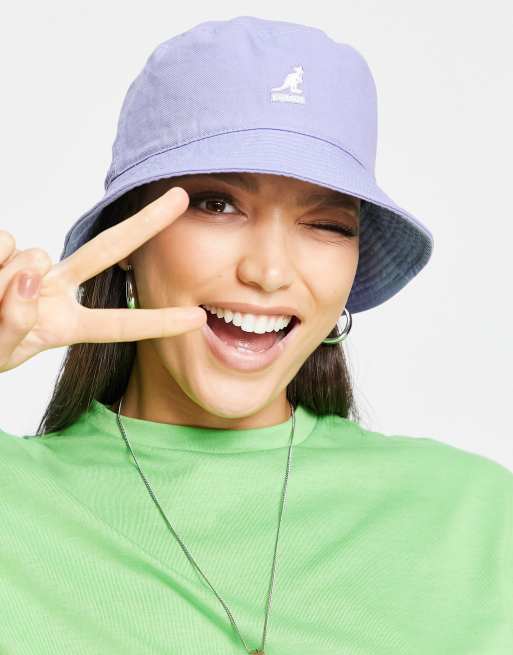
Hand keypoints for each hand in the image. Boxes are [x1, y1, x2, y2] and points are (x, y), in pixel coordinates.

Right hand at [0, 187, 205, 372]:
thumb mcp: (0, 352)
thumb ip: (14, 324)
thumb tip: (27, 269)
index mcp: (65, 325)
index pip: (117, 324)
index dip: (156, 322)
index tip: (198, 319)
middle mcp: (54, 290)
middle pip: (105, 251)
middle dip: (144, 224)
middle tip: (181, 196)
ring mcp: (27, 266)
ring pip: (29, 256)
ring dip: (3, 280)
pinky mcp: (3, 245)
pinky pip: (2, 242)